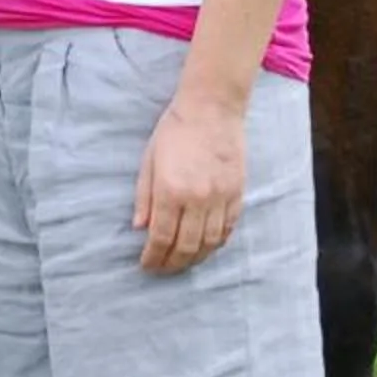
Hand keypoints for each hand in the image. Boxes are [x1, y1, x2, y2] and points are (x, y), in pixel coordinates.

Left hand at [133, 94, 246, 274]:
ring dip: (195, 259)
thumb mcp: (149, 160)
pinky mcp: (237, 192)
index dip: (153, 257)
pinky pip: (228, 228)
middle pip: (186, 246)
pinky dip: (217, 243)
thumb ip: (144, 196)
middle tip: (162, 269)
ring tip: (183, 263)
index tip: (146, 265)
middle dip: (172, 264)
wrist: (212, 107)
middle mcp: (197, 198)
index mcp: (170, 190)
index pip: (161, 237)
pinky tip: (206, 247)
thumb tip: (139, 228)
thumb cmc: (175, 129)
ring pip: (209, 243)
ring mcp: (220, 197)